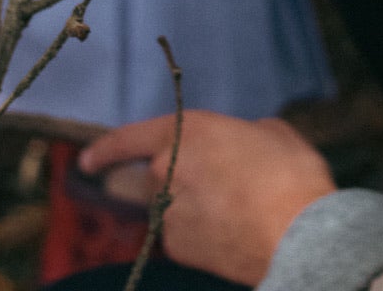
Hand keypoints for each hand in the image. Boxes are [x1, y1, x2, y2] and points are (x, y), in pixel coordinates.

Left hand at [79, 110, 333, 286]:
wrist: (296, 236)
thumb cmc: (289, 174)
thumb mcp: (270, 132)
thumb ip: (239, 134)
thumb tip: (238, 146)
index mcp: (188, 131)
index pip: (130, 138)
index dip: (105, 148)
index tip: (86, 160)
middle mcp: (167, 171)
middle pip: (146, 177)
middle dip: (162, 178)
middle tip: (206, 181)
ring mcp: (169, 214)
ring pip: (166, 207)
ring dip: (187, 206)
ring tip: (234, 208)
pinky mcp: (178, 250)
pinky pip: (181, 234)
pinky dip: (199, 233)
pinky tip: (232, 230)